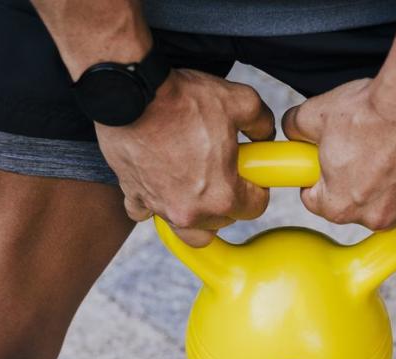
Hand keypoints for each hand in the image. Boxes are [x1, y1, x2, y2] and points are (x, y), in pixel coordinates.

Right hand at [96, 69, 275, 246]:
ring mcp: (160, 206)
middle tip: (223, 171)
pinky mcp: (132, 195)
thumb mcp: (241, 101)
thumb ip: (262, 123)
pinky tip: (159, 181)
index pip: (255, 208)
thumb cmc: (184, 100)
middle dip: (227, 201)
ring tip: (195, 185)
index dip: (257, 188)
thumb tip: (264, 134)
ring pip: (185, 229)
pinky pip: (144, 211)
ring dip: (194, 214)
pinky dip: (152, 201)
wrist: (131, 92)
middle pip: (221, 222)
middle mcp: (191, 211)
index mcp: (222, 196)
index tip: (250, 172)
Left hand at [281, 78, 395, 230]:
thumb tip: (291, 130)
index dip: (316, 179)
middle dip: (355, 184)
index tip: (325, 164)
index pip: (315, 202)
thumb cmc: (368, 111)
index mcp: (339, 206)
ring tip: (391, 152)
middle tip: (361, 152)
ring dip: (390, 187)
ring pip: (393, 205)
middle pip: (356, 207)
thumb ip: (295, 128)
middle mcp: (374, 217)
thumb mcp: (315, 115)